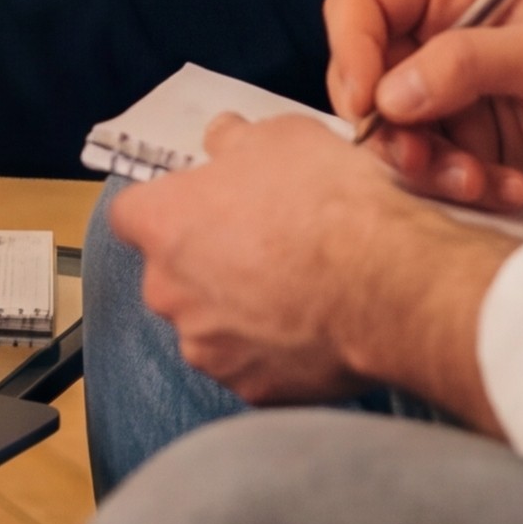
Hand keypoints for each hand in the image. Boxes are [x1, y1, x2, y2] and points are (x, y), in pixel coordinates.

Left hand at [119, 112, 505, 415]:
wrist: (390, 285)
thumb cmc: (331, 206)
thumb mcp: (282, 137)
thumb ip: (236, 140)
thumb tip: (224, 139)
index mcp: (163, 223)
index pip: (132, 215)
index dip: (168, 207)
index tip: (202, 205)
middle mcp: (169, 289)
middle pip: (172, 273)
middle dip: (208, 261)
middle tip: (265, 245)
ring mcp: (206, 345)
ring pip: (209, 323)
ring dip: (240, 310)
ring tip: (297, 289)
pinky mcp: (249, 387)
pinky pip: (251, 364)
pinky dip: (273, 351)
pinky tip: (313, 327)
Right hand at [326, 0, 522, 221]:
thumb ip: (465, 64)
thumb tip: (387, 97)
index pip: (361, 7)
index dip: (350, 50)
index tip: (368, 102)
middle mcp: (443, 48)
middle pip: (361, 79)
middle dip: (386, 126)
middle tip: (421, 157)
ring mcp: (455, 107)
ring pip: (389, 137)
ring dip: (426, 166)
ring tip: (480, 181)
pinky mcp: (471, 158)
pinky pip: (428, 178)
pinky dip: (459, 190)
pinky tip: (511, 188)